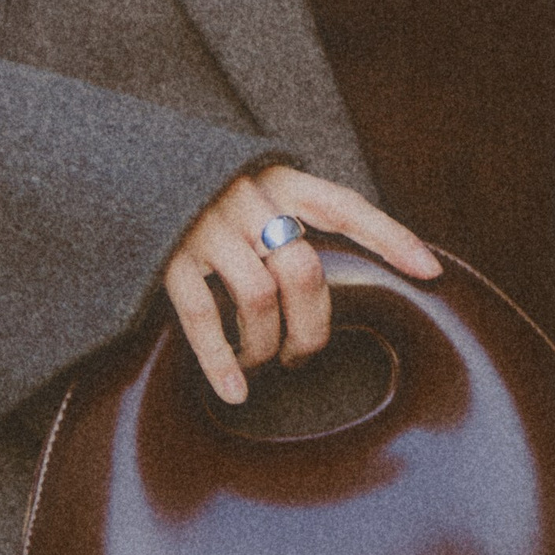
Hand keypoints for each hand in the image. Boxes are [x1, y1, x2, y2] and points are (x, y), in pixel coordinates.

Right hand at [160, 166, 438, 406]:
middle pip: (304, 271)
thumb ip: (298, 212)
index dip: (390, 237)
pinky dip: (221, 359)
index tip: (430, 272)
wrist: (123, 164)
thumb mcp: (257, 182)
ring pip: (259, 297)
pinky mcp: (165, 255)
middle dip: (314, 326)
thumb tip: (354, 264)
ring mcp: (205, 226)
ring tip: (265, 362)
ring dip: (268, 345)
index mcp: (278, 178)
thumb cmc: (206, 189)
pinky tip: (236, 390)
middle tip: (305, 353)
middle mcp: (247, 199)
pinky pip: (199, 315)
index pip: (346, 206)